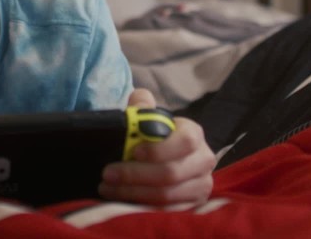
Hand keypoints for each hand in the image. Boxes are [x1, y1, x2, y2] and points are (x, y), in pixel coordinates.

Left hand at [98, 88, 215, 208]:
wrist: (167, 161)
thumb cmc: (156, 139)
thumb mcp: (148, 120)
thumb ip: (142, 107)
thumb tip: (138, 98)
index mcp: (193, 135)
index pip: (185, 141)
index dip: (158, 149)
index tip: (133, 152)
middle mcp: (203, 161)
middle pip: (171, 173)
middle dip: (134, 175)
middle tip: (107, 174)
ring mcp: (200, 186)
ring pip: (166, 195)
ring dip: (132, 193)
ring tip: (107, 187)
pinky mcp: (192, 206)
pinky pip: (166, 211)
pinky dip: (141, 207)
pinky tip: (121, 202)